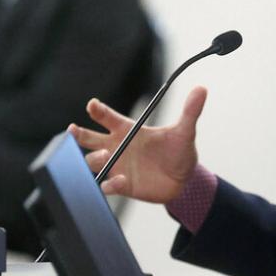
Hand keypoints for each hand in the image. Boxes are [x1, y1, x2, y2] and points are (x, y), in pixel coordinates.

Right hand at [67, 86, 206, 203]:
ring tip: (105, 156)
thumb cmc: (179, 151)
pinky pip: (107, 184)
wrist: (184, 180)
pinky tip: (119, 180)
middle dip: (79, 135)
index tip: (92, 105)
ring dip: (94, 158)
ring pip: (92, 161)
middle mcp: (118, 146)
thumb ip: (190, 111)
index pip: (107, 117)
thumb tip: (201, 89)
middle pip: (89, 139)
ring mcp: (117, 166)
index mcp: (127, 129)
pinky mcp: (122, 185)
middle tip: (74, 130)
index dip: (98, 110)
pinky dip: (109, 183)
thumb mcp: (185, 132)